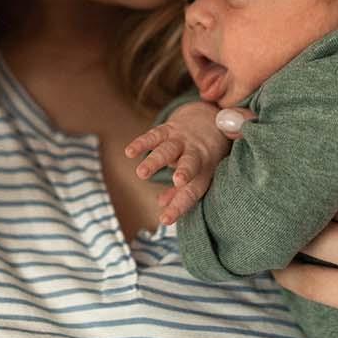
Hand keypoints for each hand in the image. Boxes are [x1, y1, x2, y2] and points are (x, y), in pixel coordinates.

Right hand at [124, 102, 251, 225]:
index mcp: (204, 172)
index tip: (165, 219)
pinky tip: (129, 152)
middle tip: (177, 181)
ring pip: (169, 149)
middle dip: (185, 171)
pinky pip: (155, 134)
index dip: (179, 206)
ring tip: (141, 173)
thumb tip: (162, 206)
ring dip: (156, 160)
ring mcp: (182, 140)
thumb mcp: (197, 174)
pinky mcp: (170, 128)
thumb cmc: (202, 156)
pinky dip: (142, 142)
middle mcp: (196, 155)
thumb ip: (180, 192)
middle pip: (191, 164)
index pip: (193, 192)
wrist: (207, 118)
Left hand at [273, 74, 337, 337]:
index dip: (311, 134)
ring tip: (257, 209)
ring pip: (299, 229)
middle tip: (252, 161)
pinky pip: (306, 282)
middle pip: (310, 181)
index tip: (281, 122)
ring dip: (278, 220)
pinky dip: (282, 271)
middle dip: (284, 173)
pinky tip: (269, 260)